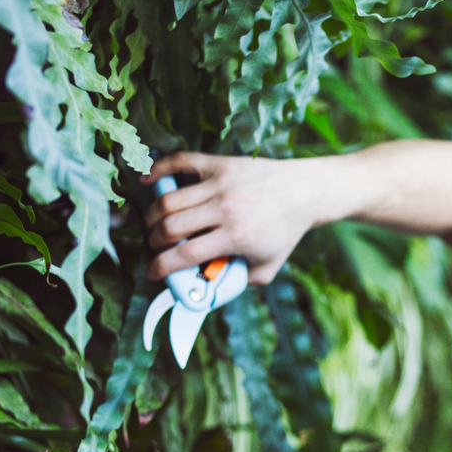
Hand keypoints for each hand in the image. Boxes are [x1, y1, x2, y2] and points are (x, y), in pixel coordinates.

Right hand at [143, 151, 328, 285]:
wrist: (304, 192)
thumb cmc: (285, 232)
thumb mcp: (267, 267)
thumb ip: (237, 282)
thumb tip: (205, 289)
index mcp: (237, 236)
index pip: (186, 254)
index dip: (161, 266)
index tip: (152, 272)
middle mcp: (226, 209)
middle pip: (171, 226)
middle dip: (155, 241)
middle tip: (157, 246)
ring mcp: (221, 183)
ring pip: (170, 199)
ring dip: (153, 215)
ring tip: (155, 224)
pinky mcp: (220, 164)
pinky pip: (180, 162)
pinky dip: (158, 170)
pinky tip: (147, 181)